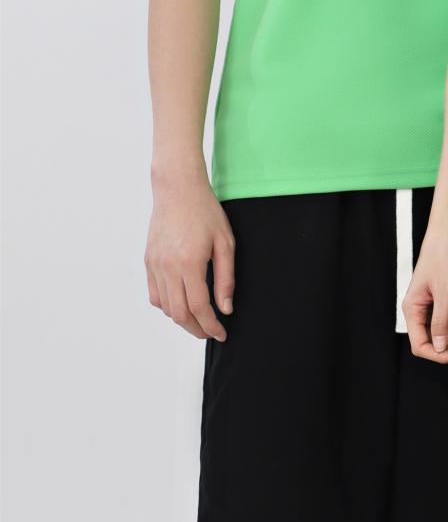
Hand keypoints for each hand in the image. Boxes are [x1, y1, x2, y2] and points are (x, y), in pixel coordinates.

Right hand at [145, 167, 234, 341]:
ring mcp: (155, 264)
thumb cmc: (205, 211)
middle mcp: (168, 267)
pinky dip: (167, 305)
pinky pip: (154, 294)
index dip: (211, 326)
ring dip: (181, 319)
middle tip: (210, 332)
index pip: (199, 308)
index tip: (221, 333)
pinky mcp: (148, 260)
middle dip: (196, 329)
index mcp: (190, 263)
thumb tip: (226, 308)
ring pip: (165, 307)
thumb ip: (226, 278)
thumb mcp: (225, 242)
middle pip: (179, 314)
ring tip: (198, 320)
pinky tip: (180, 303)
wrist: (177, 188)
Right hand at [402, 227, 447, 364]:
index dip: (437, 355)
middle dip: (447, 352)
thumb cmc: (443, 259)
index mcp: (412, 309)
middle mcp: (415, 310)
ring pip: (435, 336)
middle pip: (428, 342)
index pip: (419, 344)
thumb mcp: (445, 293)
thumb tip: (440, 348)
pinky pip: (440, 326)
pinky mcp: (434, 303)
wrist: (446, 236)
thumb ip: (441, 321)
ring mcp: (424, 307)